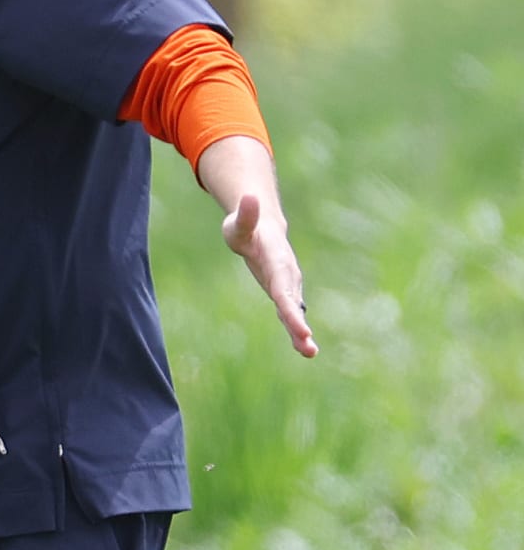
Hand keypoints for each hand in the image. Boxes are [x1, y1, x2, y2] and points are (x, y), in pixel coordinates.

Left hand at [222, 192, 317, 357]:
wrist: (262, 227)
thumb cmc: (245, 225)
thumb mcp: (239, 221)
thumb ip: (245, 214)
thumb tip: (249, 197)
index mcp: (277, 260)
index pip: (282, 286)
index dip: (289, 306)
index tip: (299, 325)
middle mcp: (287, 274)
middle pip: (292, 303)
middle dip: (299, 324)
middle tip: (309, 346)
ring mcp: (287, 285)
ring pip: (294, 311)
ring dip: (301, 332)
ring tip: (310, 353)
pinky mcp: (283, 292)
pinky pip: (290, 313)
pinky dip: (296, 329)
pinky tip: (304, 348)